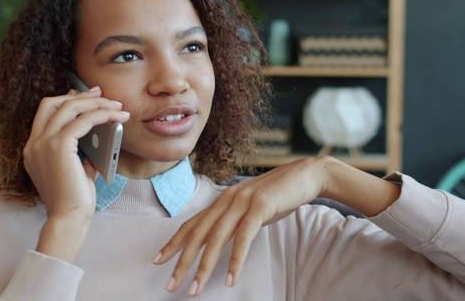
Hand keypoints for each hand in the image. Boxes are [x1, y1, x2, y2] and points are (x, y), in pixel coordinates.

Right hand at [23, 86, 129, 261]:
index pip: (46, 112)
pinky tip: (117, 116)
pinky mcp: (58, 146)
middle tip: (101, 93)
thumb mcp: (76, 170)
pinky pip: (83, 120)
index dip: (67, 100)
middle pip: (53, 102)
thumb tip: (99, 135)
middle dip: (79, 95)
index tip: (88, 97)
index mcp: (34, 148)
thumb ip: (81, 152)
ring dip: (96, 103)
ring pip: (69, 106)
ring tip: (117, 106)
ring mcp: (43, 143)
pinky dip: (102, 114)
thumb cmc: (74, 200)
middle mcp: (33, 143)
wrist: (68, 219)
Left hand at [153, 157, 327, 296]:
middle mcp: (226, 200)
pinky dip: (235, 260)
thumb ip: (235, 220)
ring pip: (215, 239)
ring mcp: (242, 202)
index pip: (192, 224)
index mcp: (222, 201)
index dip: (174, 243)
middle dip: (182, 261)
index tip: (158, 260)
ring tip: (194, 289)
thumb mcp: (251, 208)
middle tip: (171, 284)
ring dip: (204, 267)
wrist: (306, 175)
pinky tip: (229, 279)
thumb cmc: (279, 195)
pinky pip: (243, 238)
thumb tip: (220, 239)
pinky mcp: (260, 207)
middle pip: (197, 235)